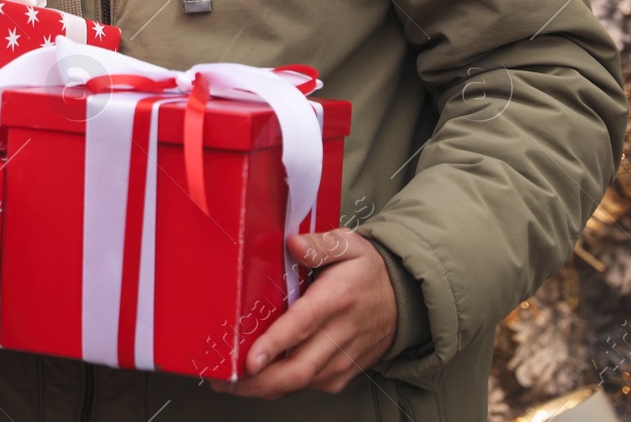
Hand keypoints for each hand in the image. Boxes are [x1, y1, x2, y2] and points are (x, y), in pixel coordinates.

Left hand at [216, 229, 396, 398]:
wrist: (403, 301)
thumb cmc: (369, 273)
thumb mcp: (349, 246)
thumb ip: (320, 244)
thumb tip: (294, 244)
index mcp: (336, 301)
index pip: (302, 326)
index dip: (274, 345)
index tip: (251, 359)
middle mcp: (338, 336)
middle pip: (296, 370)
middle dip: (258, 381)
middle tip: (226, 379)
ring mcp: (339, 360)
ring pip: (297, 384)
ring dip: (262, 387)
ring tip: (230, 382)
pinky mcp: (339, 375)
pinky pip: (304, 386)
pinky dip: (278, 386)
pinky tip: (255, 379)